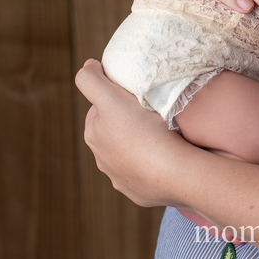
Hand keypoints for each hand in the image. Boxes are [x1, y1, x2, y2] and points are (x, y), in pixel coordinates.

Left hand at [76, 59, 191, 209]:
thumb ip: (92, 80)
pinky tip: (166, 157)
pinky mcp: (140, 193)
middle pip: (115, 132)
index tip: (136, 95)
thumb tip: (87, 66)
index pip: (101, 109)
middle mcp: (102, 160)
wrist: (171, 171)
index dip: (117, 98)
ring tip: (163, 134)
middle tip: (151, 112)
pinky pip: (146, 174)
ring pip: (129, 154)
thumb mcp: (111, 97)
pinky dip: (153, 165)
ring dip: (141, 144)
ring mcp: (121, 179)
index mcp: (94, 135)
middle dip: (129, 122)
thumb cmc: (141, 131)